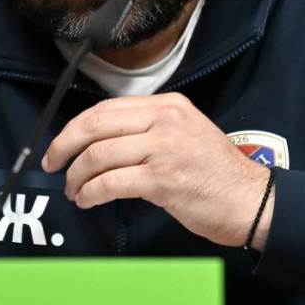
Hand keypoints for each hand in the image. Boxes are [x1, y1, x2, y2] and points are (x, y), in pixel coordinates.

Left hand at [41, 92, 274, 249]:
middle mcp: (164, 120)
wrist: (251, 199)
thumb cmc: (217, 173)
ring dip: (78, 176)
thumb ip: (150, 128)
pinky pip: (111, 182)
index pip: (107, 108)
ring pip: (99, 155)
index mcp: (168, 105)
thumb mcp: (186, 132)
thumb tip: (102, 141)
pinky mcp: (163, 178)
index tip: (60, 144)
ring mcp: (164, 148)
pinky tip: (88, 200)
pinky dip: (92, 192)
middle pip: (96, 125)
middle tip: (53, 164)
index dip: (75, 127)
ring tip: (74, 190)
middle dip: (65, 146)